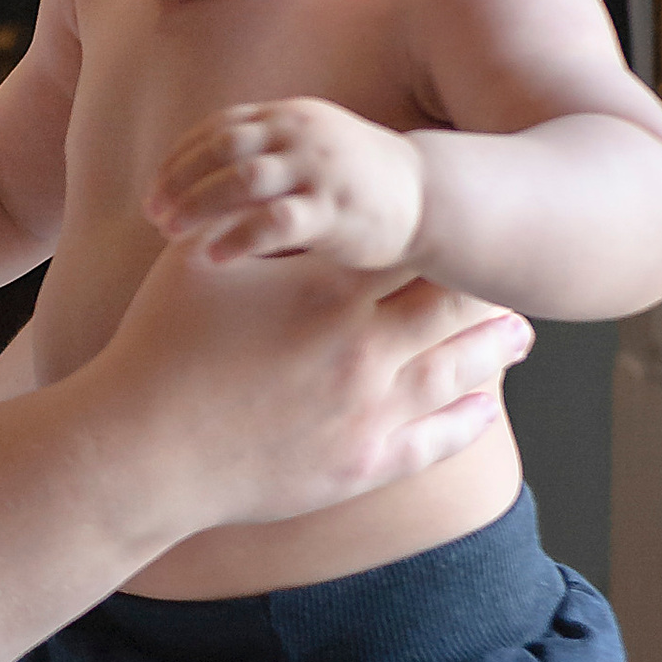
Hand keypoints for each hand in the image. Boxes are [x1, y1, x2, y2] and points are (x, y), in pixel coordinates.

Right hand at [77, 238, 530, 535]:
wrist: (142, 450)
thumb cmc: (160, 348)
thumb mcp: (202, 267)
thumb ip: (251, 230)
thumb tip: (274, 194)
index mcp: (328, 295)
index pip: (412, 252)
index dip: (443, 237)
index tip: (463, 227)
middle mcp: (364, 351)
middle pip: (452, 306)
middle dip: (482, 287)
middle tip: (509, 275)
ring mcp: (370, 414)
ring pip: (460, 371)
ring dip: (494, 348)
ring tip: (519, 333)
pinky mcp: (363, 467)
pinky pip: (436, 441)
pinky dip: (469, 419)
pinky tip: (487, 404)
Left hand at [147, 98, 425, 271]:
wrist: (427, 196)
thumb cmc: (356, 180)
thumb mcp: (307, 149)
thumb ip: (263, 153)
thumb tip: (201, 176)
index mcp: (289, 117)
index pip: (219, 128)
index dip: (181, 157)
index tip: (155, 188)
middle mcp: (300, 135)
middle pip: (220, 150)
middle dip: (179, 181)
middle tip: (153, 213)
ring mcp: (317, 171)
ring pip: (239, 181)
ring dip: (197, 206)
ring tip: (170, 233)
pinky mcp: (332, 210)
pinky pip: (273, 222)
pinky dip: (236, 238)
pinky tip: (213, 256)